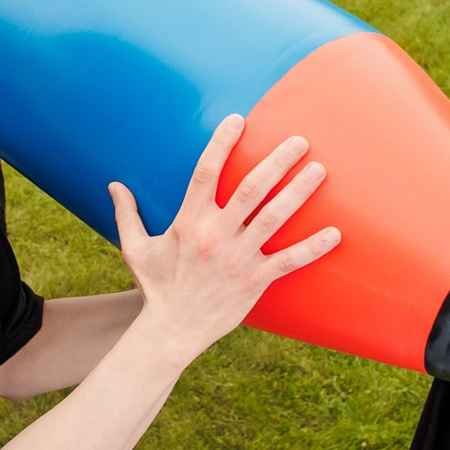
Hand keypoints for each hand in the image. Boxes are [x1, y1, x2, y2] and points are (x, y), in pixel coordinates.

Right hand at [110, 115, 339, 366]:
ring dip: (299, 192)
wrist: (171, 331)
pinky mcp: (255, 281)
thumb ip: (127, 214)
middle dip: (277, 161)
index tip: (238, 119)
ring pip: (274, 218)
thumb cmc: (156, 287)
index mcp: (188, 222)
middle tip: (300, 140)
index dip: (221, 143)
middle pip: (251, 189)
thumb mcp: (134, 249)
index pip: (205, 172)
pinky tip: (335, 233)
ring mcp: (238, 258)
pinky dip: (313, 248)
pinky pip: (289, 261)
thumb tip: (113, 185)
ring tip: (319, 170)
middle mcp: (216, 236)